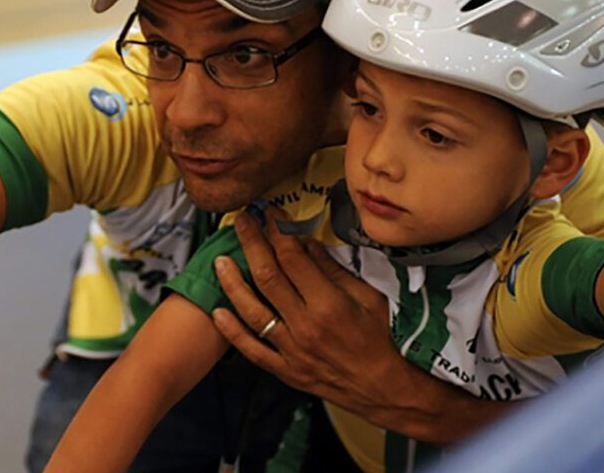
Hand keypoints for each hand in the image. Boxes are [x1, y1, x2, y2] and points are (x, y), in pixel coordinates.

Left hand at [209, 212, 402, 417]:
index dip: (278, 230)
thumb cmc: (384, 341)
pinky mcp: (286, 370)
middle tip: (241, 222)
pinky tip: (217, 313)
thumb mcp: (370, 298)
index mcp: (329, 305)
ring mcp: (293, 350)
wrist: (386, 390)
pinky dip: (232, 331)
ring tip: (220, 260)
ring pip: (252, 311)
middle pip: (267, 277)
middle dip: (251, 243)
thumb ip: (335, 272)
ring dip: (232, 283)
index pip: (293, 259)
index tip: (270, 213)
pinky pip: (252, 349)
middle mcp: (306, 326)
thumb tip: (308, 245)